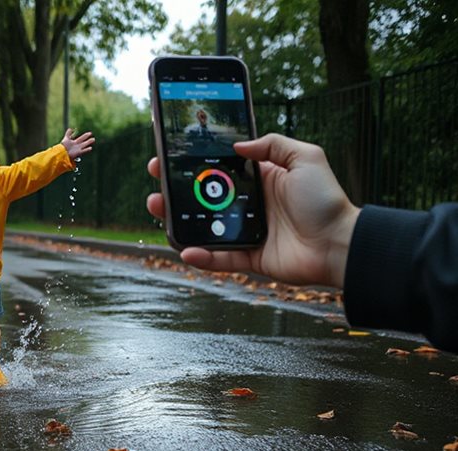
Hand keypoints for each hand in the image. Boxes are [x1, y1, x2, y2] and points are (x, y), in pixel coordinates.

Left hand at [61, 128, 93, 159]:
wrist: (62, 153)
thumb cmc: (63, 147)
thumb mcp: (66, 139)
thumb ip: (68, 134)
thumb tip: (70, 128)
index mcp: (74, 142)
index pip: (81, 138)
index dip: (85, 136)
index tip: (90, 133)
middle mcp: (77, 145)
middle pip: (83, 141)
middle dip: (87, 138)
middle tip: (92, 135)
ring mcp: (78, 149)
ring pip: (85, 145)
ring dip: (89, 142)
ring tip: (93, 139)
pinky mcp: (78, 152)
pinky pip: (84, 151)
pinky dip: (87, 149)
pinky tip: (91, 148)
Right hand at [145, 133, 360, 287]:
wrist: (340, 243)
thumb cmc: (326, 201)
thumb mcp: (306, 158)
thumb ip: (273, 144)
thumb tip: (239, 145)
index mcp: (260, 180)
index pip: (220, 169)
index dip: (194, 162)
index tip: (171, 154)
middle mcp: (251, 206)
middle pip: (204, 197)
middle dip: (175, 189)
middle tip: (157, 181)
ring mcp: (248, 233)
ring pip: (204, 226)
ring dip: (177, 219)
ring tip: (158, 209)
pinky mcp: (250, 259)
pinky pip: (219, 258)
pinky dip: (200, 256)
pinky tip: (184, 249)